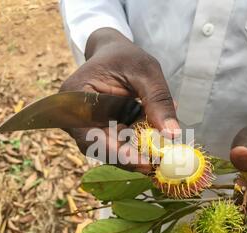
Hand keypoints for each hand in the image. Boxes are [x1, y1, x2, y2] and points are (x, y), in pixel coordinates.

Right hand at [60, 28, 178, 173]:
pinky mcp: (98, 130)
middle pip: (98, 148)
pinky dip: (135, 144)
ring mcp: (84, 126)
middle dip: (130, 157)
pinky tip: (152, 140)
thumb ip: (158, 100)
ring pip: (108, 149)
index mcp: (75, 96)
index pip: (91, 135)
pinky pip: (115, 144)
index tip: (146, 162)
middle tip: (159, 163)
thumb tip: (172, 134)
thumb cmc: (126, 57)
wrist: (113, 53)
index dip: (118, 154)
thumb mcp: (146, 71)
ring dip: (135, 152)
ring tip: (159, 149)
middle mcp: (73, 116)